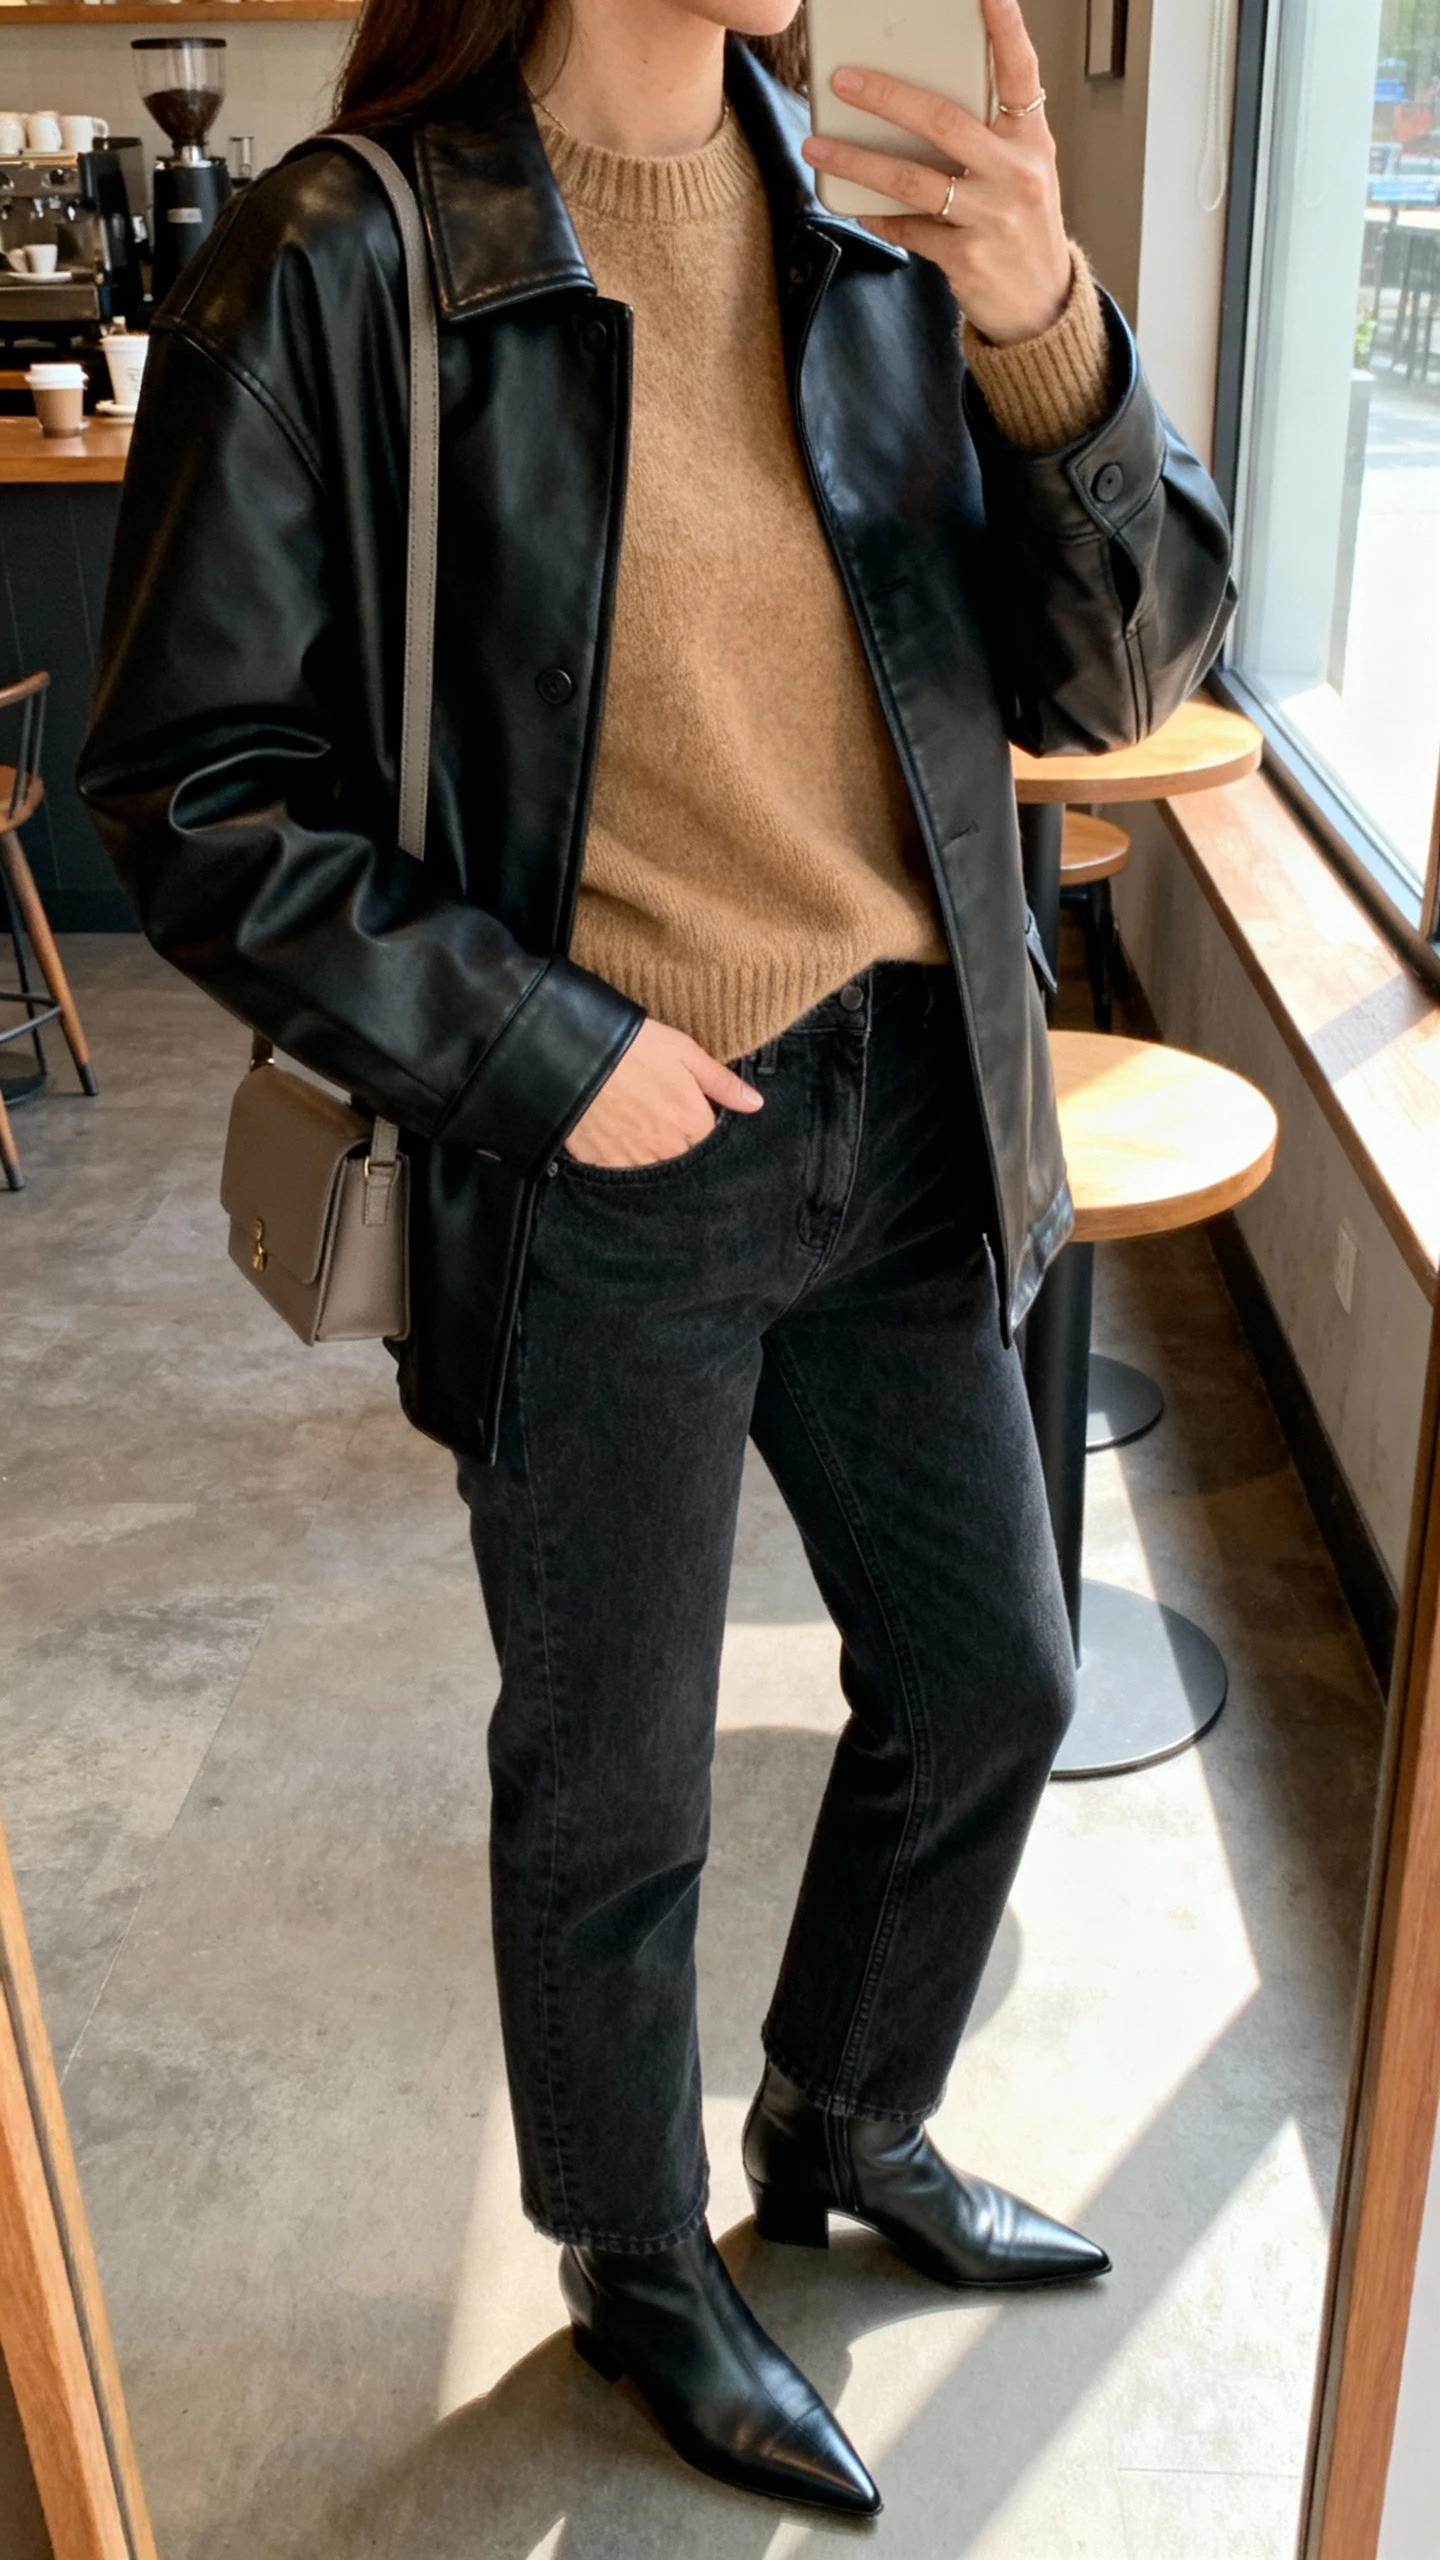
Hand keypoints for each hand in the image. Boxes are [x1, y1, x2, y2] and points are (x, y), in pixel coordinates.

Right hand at [563, 1017, 763, 1166]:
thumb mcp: (685, 1052)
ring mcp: (634, 1160)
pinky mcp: (602, 1164)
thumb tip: (756, 1104)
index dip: (702, 1129)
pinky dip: (624, 1163)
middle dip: (680, 1147)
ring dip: (653, 1158)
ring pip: (655, 1172)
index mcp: (693, 1123)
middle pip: (685, 1162)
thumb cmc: (634, 1046)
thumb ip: (722, 1083)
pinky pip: (622, 1175)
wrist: (576, 1050)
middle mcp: (668, 1149)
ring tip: (640, 1130)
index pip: (711, 1143)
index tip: (690, 1115)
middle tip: (662, 1120)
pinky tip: (618, 1140)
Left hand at [801, 0, 1070, 347]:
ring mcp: (991, 216)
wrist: (1040, 300)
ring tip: (818, 147)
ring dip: (858, 161)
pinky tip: (856, 205)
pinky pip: (908, 227)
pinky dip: (877, 215)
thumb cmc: (1021, 222)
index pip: (1021, 73)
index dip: (1006, 30)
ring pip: (912, 179)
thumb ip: (987, 132)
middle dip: (887, 97)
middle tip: (844, 79)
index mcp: (1032, 139)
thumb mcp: (1022, 168)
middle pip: (944, 121)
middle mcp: (1016, 172)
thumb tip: (916, 100)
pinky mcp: (966, 256)